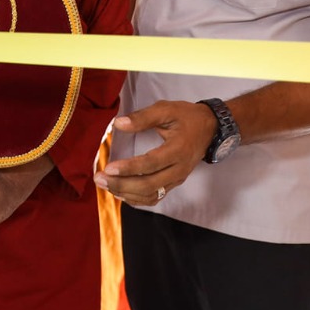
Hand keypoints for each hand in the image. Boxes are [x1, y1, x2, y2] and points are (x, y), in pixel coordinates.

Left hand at [93, 101, 216, 207]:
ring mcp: (177, 179)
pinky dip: (137, 199)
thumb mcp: (166, 109)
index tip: (108, 168)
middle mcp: (179, 169)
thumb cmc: (187, 117)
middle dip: (122, 184)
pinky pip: (155, 197)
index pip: (151, 163)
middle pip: (149, 185)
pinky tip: (120, 193)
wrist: (210, 129)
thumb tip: (119, 124)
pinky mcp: (174, 183)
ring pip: (151, 194)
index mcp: (178, 150)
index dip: (129, 168)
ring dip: (126, 193)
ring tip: (105, 186)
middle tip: (99, 179)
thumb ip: (142, 117)